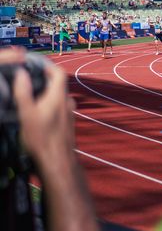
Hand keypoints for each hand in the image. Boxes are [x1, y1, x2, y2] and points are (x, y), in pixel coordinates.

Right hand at [13, 54, 74, 173]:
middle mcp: (67, 102)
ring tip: (33, 100)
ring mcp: (70, 114)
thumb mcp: (27, 114)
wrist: (57, 163)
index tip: (35, 67)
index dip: (48, 67)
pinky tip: (41, 116)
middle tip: (29, 84)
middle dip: (45, 82)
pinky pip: (60, 109)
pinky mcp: (68, 125)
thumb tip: (22, 72)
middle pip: (59, 85)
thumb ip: (23, 92)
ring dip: (48, 96)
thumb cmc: (41, 137)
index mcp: (59, 96)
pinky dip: (52, 107)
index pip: (59, 73)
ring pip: (60, 98)